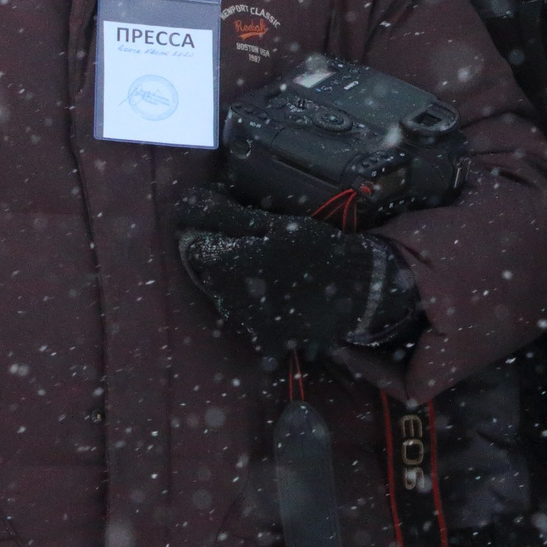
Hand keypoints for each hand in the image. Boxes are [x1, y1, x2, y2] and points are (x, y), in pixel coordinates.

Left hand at [174, 187, 396, 362]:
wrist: (357, 290)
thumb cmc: (316, 249)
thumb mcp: (276, 225)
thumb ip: (227, 216)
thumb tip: (188, 204)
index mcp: (232, 265)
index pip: (198, 250)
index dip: (209, 235)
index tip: (229, 229)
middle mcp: (232, 299)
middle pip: (209, 276)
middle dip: (224, 261)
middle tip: (254, 250)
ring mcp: (249, 325)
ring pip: (227, 300)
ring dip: (238, 286)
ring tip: (271, 275)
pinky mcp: (266, 343)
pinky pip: (249, 325)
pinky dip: (258, 312)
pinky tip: (279, 301)